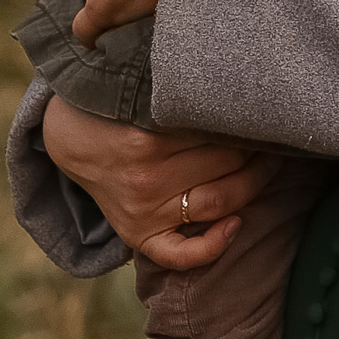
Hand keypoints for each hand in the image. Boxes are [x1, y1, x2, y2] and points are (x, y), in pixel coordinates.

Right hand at [40, 95, 280, 268]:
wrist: (66, 137)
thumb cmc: (112, 104)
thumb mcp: (139, 88)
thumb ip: (179, 92)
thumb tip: (234, 83)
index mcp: (147, 138)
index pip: (221, 132)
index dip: (250, 122)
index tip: (264, 111)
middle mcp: (147, 179)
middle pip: (228, 165)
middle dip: (258, 148)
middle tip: (272, 133)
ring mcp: (144, 211)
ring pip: (219, 202)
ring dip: (253, 184)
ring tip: (267, 164)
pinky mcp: (138, 234)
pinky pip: (180, 255)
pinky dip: (214, 246)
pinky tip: (236, 225)